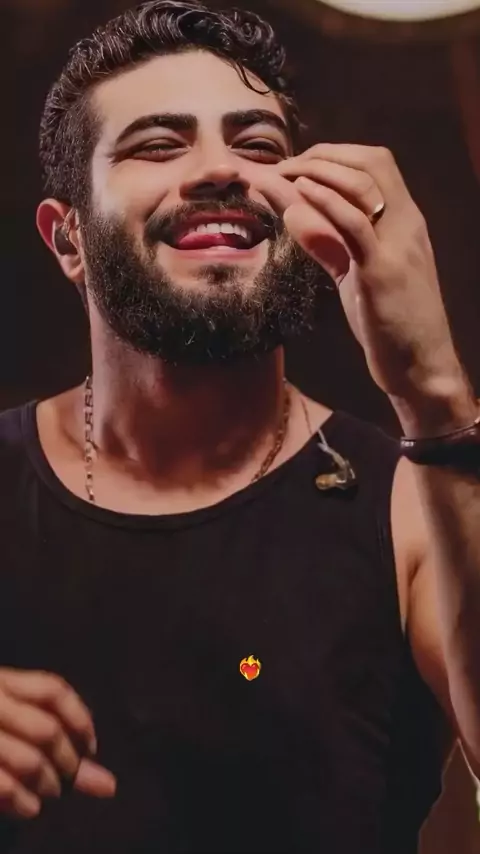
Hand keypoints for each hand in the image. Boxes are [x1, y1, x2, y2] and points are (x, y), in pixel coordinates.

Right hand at [0, 668, 115, 818]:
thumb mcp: (13, 719)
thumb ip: (59, 745)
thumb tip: (108, 785)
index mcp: (3, 680)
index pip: (53, 690)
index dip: (80, 718)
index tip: (90, 745)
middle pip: (46, 729)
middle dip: (66, 761)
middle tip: (68, 778)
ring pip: (27, 757)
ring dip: (47, 783)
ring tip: (50, 793)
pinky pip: (1, 781)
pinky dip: (21, 799)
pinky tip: (31, 808)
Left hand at [258, 145, 473, 428]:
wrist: (421, 366)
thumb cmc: (390, 322)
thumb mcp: (354, 274)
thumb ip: (329, 242)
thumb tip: (294, 212)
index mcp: (404, 222)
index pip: (375, 163)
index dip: (332, 155)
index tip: (295, 166)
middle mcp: (406, 224)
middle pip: (370, 162)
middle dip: (321, 155)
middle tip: (282, 167)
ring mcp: (397, 246)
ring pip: (364, 185)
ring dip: (318, 172)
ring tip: (283, 175)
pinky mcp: (383, 272)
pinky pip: (356, 226)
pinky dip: (326, 204)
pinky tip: (297, 196)